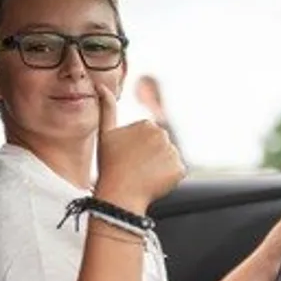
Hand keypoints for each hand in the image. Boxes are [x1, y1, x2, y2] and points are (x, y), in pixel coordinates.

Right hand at [94, 84, 184, 213]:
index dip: (137, 150)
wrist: (119, 195)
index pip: (148, 137)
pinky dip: (167, 179)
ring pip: (168, 159)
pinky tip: (153, 182)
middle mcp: (163, 134)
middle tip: (135, 169)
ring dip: (159, 167)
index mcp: (147, 124)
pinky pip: (176, 172)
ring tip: (143, 176)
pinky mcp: (179, 169)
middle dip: (150, 157)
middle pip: (160, 147)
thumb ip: (107, 108)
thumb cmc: (110, 166)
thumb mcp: (105, 134)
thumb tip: (101, 85)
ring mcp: (172, 152)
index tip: (128, 158)